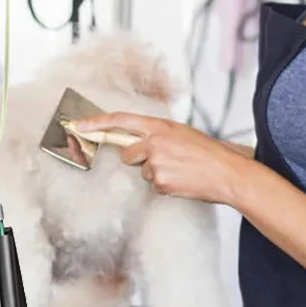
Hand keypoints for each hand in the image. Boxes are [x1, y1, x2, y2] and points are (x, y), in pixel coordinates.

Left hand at [71, 112, 248, 205]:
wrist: (228, 173)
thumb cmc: (208, 153)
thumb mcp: (181, 134)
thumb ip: (157, 135)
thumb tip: (136, 143)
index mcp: (160, 125)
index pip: (119, 120)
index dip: (95, 123)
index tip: (77, 125)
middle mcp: (154, 141)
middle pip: (127, 154)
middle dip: (138, 160)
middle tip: (165, 161)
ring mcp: (156, 162)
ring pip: (142, 172)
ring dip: (156, 173)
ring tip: (180, 171)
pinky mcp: (159, 181)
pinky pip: (153, 186)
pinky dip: (165, 186)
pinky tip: (182, 181)